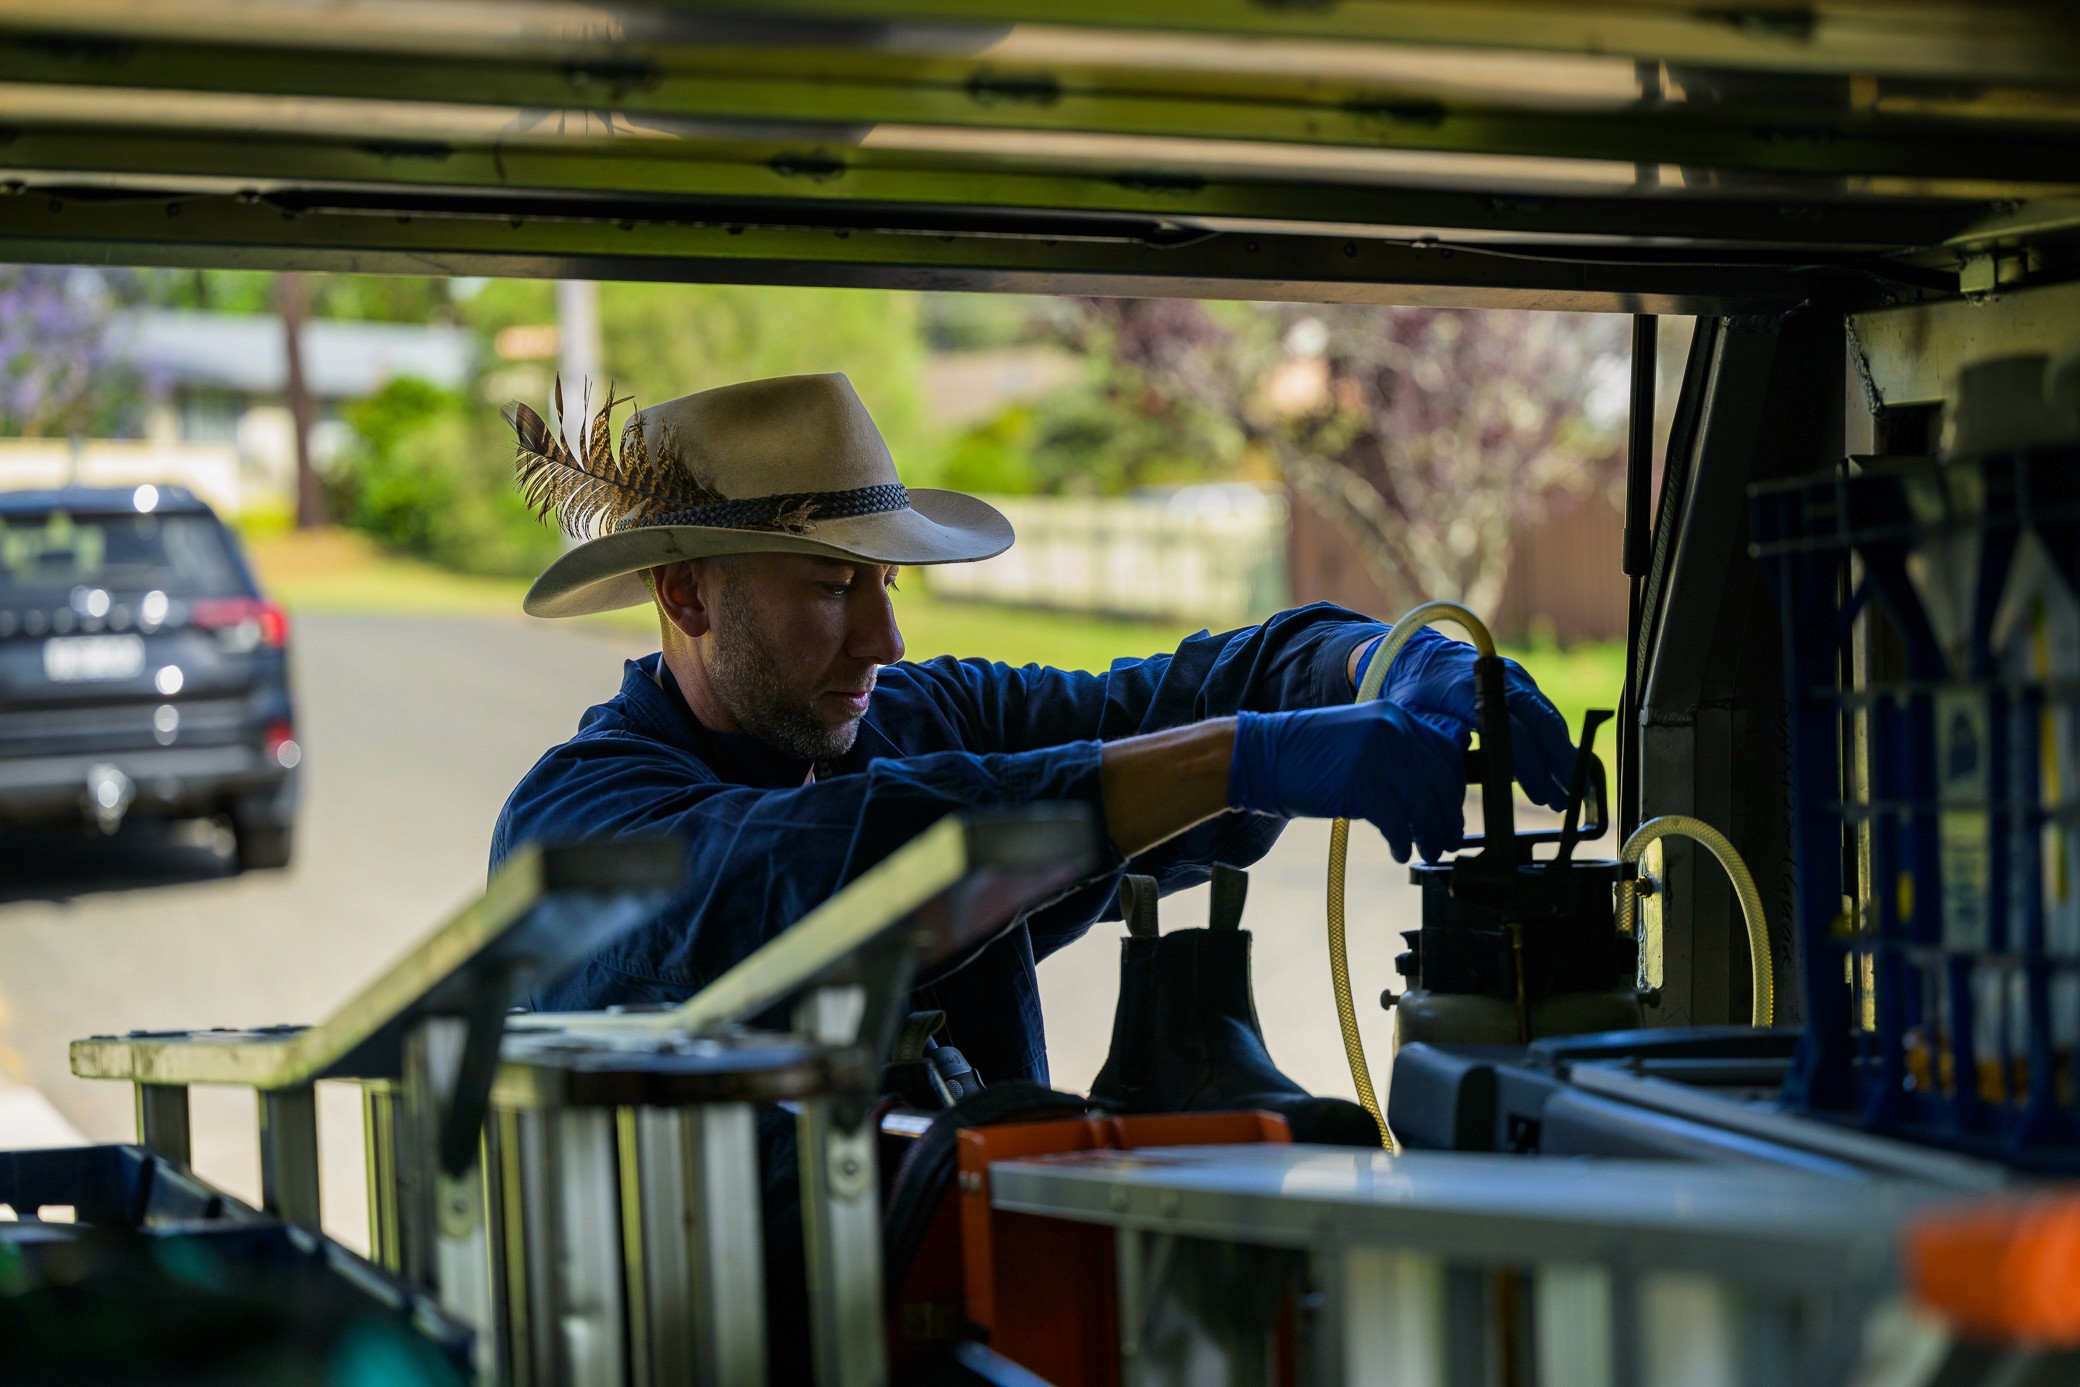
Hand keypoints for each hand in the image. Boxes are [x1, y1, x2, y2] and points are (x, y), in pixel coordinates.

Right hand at [1228, 699, 1465, 862]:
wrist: (1261, 756)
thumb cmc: (1305, 755)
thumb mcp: (1359, 740)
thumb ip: (1394, 754)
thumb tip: (1427, 794)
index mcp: (1395, 716)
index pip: (1445, 753)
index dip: (1454, 789)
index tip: (1452, 812)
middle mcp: (1393, 730)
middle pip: (1441, 781)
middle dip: (1448, 817)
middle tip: (1448, 839)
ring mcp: (1379, 757)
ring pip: (1425, 805)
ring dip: (1432, 835)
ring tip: (1428, 850)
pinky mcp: (1363, 786)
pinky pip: (1399, 823)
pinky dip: (1404, 843)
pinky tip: (1400, 853)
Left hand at [1358, 628, 1574, 811]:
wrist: (1413, 655)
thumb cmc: (1411, 695)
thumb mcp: (1415, 722)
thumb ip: (1443, 746)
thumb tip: (1473, 778)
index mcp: (1467, 690)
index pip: (1509, 729)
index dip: (1528, 765)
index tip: (1540, 794)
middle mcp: (1498, 678)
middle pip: (1540, 720)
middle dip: (1558, 761)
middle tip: (1568, 798)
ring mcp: (1513, 676)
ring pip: (1547, 716)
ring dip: (1561, 753)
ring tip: (1569, 790)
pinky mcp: (1520, 680)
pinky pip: (1544, 711)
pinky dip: (1554, 739)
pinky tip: (1559, 766)